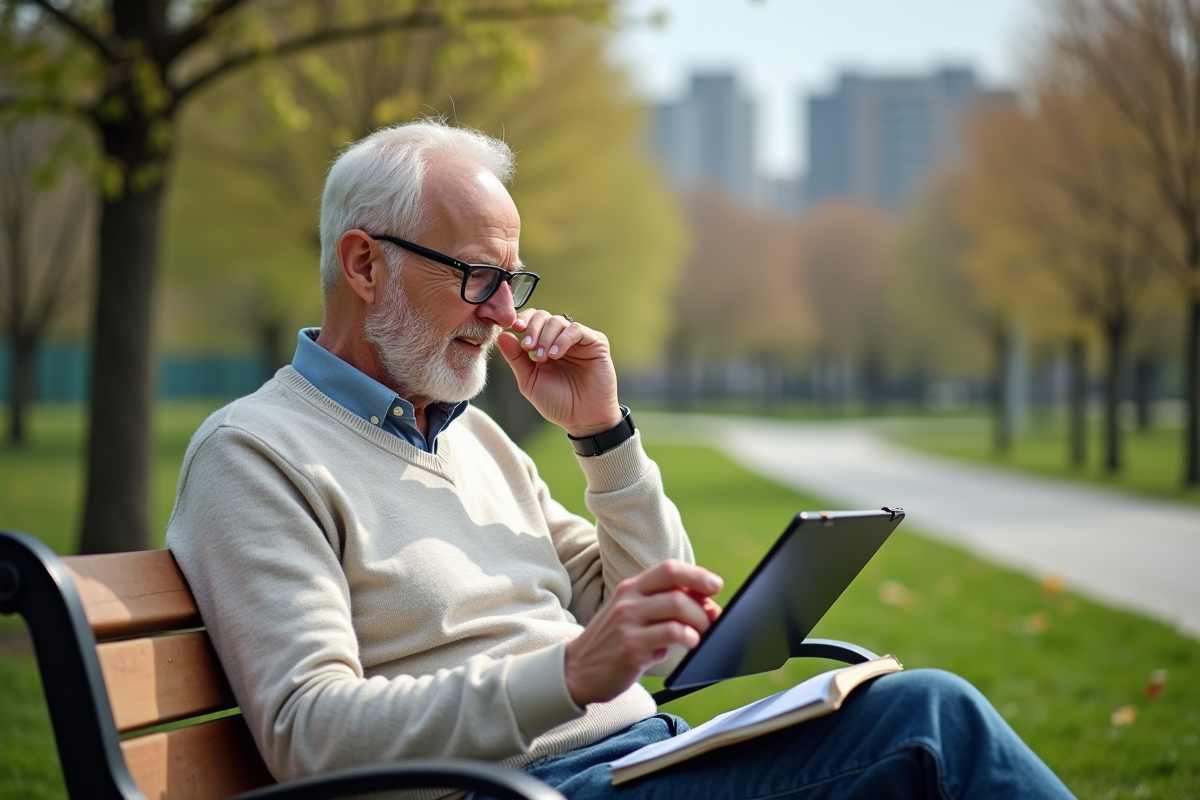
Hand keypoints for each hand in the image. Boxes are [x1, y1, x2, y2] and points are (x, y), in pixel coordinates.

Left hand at [496, 309, 622, 436]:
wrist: (583, 419)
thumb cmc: (557, 403)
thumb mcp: (530, 381)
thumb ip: (516, 359)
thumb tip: (501, 336)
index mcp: (545, 345)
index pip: (532, 320)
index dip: (522, 320)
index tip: (513, 328)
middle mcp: (561, 339)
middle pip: (544, 316)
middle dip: (532, 329)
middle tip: (527, 347)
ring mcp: (579, 340)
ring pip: (558, 321)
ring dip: (546, 337)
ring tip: (542, 358)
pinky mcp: (596, 343)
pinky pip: (576, 330)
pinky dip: (563, 339)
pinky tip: (555, 355)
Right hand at [563, 560, 722, 706]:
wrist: (576, 671)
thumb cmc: (613, 645)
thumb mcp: (633, 618)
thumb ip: (664, 610)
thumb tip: (706, 608)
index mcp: (631, 588)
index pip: (668, 569)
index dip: (696, 574)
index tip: (715, 585)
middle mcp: (628, 600)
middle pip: (676, 584)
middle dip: (703, 601)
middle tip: (714, 619)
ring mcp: (628, 621)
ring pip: (677, 606)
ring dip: (699, 621)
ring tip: (702, 635)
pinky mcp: (631, 646)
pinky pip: (671, 633)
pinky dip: (689, 637)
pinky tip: (691, 644)